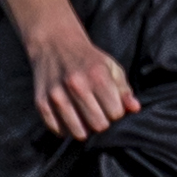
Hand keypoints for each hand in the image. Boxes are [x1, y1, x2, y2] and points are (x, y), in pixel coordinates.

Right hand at [25, 25, 137, 140]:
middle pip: (98, 125)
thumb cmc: (89, 59)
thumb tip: (135, 109)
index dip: (117, 112)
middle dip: (102, 122)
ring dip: (85, 128)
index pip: (115, 113)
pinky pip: (58, 130)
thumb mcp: (111, 68)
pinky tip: (70, 117)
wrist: (55, 44)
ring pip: (78, 132)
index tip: (112, 105)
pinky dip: (66, 129)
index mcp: (97, 75)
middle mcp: (76, 85)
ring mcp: (56, 95)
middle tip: (99, 112)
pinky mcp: (41, 102)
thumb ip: (124, 90)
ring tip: (85, 116)